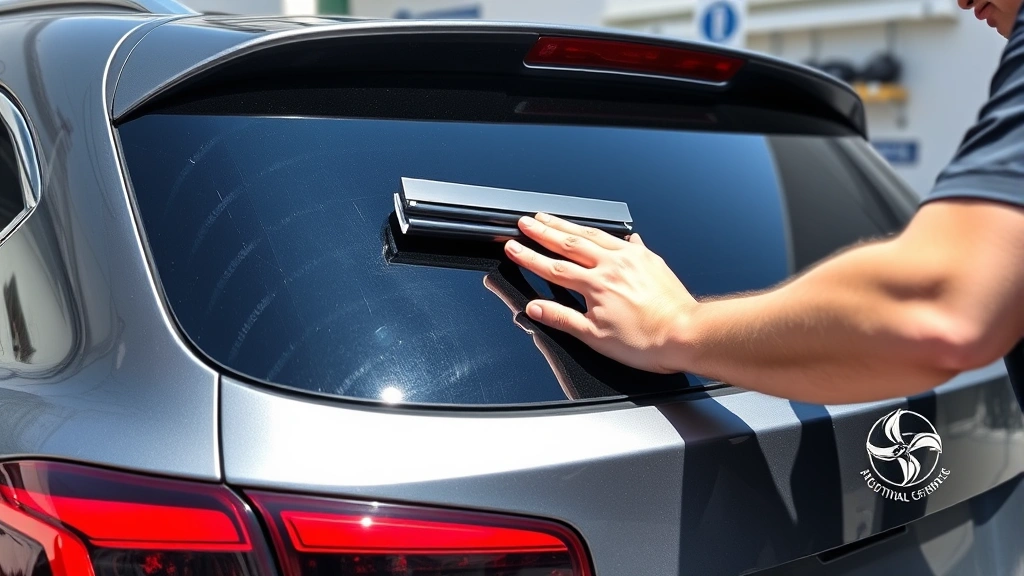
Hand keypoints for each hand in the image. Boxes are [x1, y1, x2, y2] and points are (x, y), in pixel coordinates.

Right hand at [504, 213, 696, 373]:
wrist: (687, 334)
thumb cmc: (646, 341)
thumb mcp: (595, 337)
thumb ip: (562, 318)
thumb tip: (535, 307)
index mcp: (596, 284)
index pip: (553, 267)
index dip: (529, 256)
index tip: (513, 247)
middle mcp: (612, 264)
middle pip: (570, 242)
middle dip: (544, 231)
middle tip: (527, 221)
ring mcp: (632, 258)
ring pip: (595, 235)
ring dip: (570, 225)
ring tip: (552, 218)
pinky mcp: (649, 258)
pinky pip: (625, 240)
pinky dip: (611, 235)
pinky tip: (611, 233)